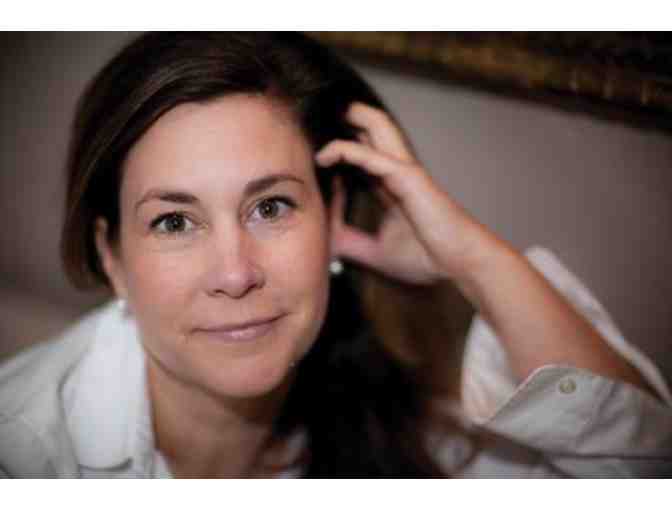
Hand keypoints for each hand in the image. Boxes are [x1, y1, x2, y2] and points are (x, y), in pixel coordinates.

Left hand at [316, 102, 498, 285]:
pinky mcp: (408, 177)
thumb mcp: (375, 252)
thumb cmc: (426, 257)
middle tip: (319, 113)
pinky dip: (346, 151)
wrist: (457, 264)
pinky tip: (325, 155)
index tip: (310, 156)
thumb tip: (323, 240)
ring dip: (352, 116)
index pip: (362, 155)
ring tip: (324, 112)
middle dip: (349, 116)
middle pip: (373, 129)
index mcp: (391, 186)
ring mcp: (403, 171)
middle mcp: (397, 172)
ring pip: (377, 127)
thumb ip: (350, 242)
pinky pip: (371, 156)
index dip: (338, 149)